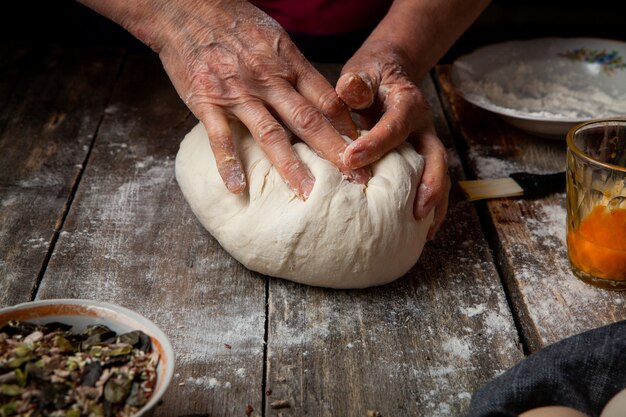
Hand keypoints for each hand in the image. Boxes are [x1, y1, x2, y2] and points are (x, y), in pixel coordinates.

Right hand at [102, 0, 368, 197]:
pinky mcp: (206, 101)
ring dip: (291, 165)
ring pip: (270, 133)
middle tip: (356, 180)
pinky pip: (219, 137)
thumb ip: (296, 70)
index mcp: (289, 64)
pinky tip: (237, 187)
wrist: (186, 7)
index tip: (365, 151)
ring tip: (307, 192)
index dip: (348, 128)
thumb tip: (321, 99)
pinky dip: (228, 162)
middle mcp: (269, 80)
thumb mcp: (275, 39)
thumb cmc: (235, 22)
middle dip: (335, 153)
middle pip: (308, 121)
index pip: (327, 100)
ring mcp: (238, 92)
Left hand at [336, 40, 449, 238]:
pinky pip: (430, 183)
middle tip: (418, 210)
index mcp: (408, 103)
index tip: (351, 160)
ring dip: (435, 202)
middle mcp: (423, 127)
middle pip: (435, 156)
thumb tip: (350, 87)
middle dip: (429, 184)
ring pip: (438, 174)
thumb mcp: (362, 72)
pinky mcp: (420, 159)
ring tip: (424, 230)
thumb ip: (356, 80)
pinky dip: (431, 206)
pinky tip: (422, 230)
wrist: (387, 77)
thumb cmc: (370, 78)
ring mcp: (425, 145)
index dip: (376, 144)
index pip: (395, 126)